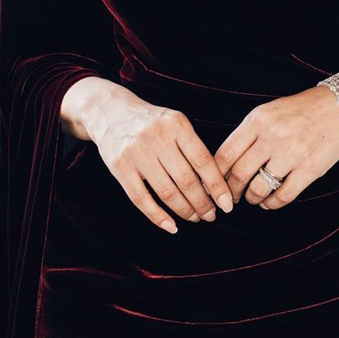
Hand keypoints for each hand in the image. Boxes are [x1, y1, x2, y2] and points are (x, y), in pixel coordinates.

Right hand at [81, 82, 234, 233]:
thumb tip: (214, 185)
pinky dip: (158, 217)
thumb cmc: (152, 122)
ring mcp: (137, 153)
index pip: (202, 160)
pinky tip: (171, 226)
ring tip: (195, 218)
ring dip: (184, 210)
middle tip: (211, 216)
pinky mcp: (120, 168)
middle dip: (203, 203)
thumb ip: (192, 147)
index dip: (217, 186)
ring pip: (166, 192)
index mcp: (177, 124)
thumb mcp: (175, 122)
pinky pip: (141, 199)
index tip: (227, 203)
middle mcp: (157, 137)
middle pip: (186, 179)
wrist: (110, 112)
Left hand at [212, 85, 338, 210]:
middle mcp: (272, 136)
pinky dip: (271, 204)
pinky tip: (269, 202)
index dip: (215, 175)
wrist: (338, 108)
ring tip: (252, 198)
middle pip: (239, 173)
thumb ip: (247, 134)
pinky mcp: (309, 170)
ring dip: (251, 198)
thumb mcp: (268, 113)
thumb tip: (225, 164)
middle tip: (231, 197)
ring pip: (259, 188)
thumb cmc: (298, 111)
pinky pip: (283, 196)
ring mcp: (291, 154)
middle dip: (231, 191)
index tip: (214, 184)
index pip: (225, 154)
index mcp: (257, 120)